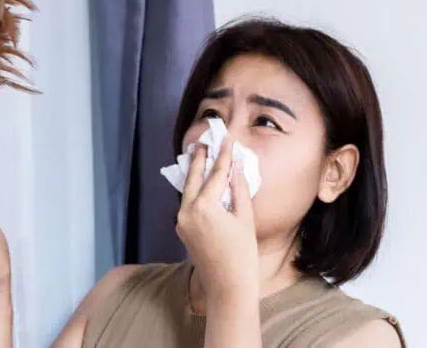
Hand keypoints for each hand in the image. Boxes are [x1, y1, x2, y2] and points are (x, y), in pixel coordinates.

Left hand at [176, 137, 258, 298]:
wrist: (227, 286)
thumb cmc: (242, 254)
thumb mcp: (245, 218)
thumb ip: (238, 189)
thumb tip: (236, 167)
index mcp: (204, 207)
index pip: (216, 174)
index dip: (223, 156)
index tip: (227, 140)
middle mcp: (187, 212)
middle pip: (193, 178)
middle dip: (199, 159)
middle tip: (203, 141)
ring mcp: (181, 222)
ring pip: (187, 191)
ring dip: (193, 173)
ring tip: (197, 156)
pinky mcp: (182, 230)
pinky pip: (187, 204)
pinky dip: (193, 191)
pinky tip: (198, 183)